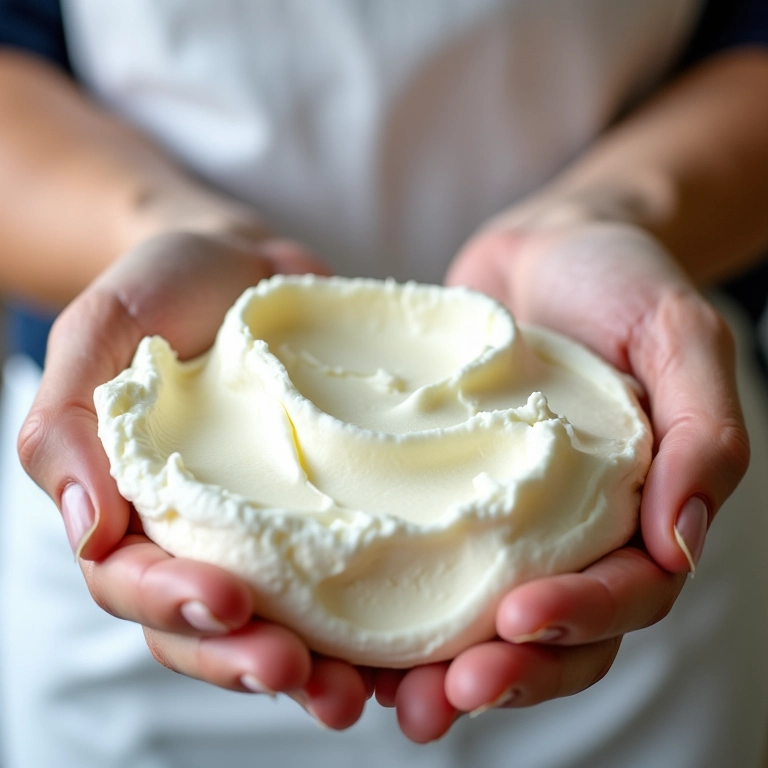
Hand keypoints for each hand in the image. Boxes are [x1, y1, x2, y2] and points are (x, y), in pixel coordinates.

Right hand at [18, 228, 370, 728]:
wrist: (246, 260)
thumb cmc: (163, 289)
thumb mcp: (101, 331)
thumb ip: (70, 423)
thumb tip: (86, 530)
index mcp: (142, 508)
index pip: (140, 582)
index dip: (174, 606)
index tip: (226, 603)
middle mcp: (211, 530)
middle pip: (217, 625)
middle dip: (250, 658)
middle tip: (299, 674)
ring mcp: (279, 522)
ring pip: (290, 616)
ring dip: (322, 664)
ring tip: (363, 690)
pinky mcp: (340, 499)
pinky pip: (359, 566)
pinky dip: (383, 611)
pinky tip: (419, 636)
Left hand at [376, 217, 749, 741]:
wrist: (544, 243)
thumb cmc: (617, 278)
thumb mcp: (677, 335)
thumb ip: (701, 434)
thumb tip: (684, 546)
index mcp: (635, 508)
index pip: (624, 593)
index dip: (580, 620)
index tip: (516, 622)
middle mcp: (569, 525)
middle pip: (549, 630)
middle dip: (504, 671)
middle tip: (442, 698)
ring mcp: (502, 510)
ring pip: (479, 612)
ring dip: (438, 664)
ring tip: (387, 697)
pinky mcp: (440, 484)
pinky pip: (419, 550)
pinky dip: (391, 597)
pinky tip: (347, 626)